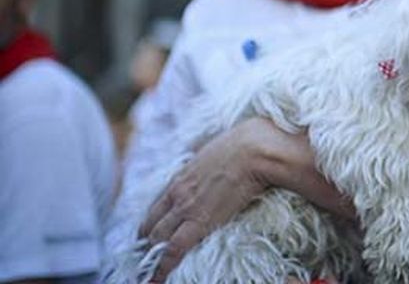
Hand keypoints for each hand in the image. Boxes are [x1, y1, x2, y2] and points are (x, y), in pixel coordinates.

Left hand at [138, 118, 271, 281]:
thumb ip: (206, 157)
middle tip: (146, 258)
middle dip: (146, 243)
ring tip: (149, 272)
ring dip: (152, 255)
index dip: (150, 224)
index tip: (148, 235)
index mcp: (182, 177)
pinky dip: (164, 266)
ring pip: (158, 238)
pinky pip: (174, 249)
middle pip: (152, 224)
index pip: (157, 207)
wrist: (255, 151)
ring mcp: (186, 208)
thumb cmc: (244, 145)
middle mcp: (177, 194)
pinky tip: (158, 278)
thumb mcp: (216, 148)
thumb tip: (207, 153)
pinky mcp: (199, 221)